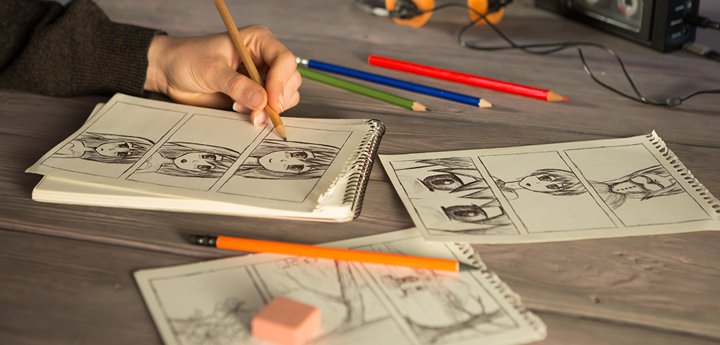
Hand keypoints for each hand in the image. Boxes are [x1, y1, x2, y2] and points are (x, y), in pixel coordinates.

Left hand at [144, 26, 300, 124]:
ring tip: (244, 110)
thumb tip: (262, 100)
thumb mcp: (211, 70)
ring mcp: (261, 77)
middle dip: (277, 98)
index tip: (272, 101)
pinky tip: (246, 113)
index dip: (281, 81)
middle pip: (291, 79)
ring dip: (271, 109)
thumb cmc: (187, 60)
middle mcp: (264, 58)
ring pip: (286, 95)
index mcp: (257, 41)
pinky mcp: (255, 95)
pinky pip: (272, 108)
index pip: (284, 59)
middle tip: (257, 112)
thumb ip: (236, 85)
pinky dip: (264, 115)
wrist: (169, 73)